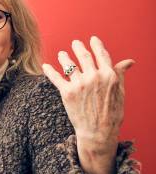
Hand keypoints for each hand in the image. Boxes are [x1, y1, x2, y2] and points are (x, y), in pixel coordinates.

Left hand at [42, 35, 134, 149]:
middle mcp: (94, 77)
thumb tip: (129, 61)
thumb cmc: (111, 114)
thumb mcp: (120, 92)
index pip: (101, 54)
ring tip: (62, 54)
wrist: (98, 133)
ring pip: (69, 65)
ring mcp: (80, 84)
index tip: (92, 40)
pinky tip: (45, 66)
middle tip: (75, 43)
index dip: (96, 45)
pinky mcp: (67, 93)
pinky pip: (56, 78)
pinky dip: (49, 71)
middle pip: (83, 56)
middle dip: (78, 47)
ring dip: (64, 57)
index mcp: (108, 75)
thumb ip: (120, 74)